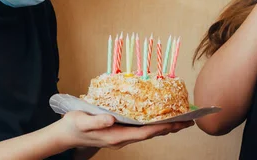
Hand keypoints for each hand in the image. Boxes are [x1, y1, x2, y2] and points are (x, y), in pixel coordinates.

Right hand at [54, 111, 193, 150]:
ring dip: (165, 126)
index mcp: (117, 136)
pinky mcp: (121, 132)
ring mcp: (122, 136)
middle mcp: (123, 138)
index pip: (145, 132)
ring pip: (149, 132)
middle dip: (171, 127)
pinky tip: (161, 118)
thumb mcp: (83, 121)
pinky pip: (142, 129)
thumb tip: (112, 120)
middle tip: (189, 120)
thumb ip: (97, 121)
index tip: (178, 122)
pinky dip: (154, 124)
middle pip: (152, 133)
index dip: (163, 127)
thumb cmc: (74, 125)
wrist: (66, 134)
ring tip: (182, 119)